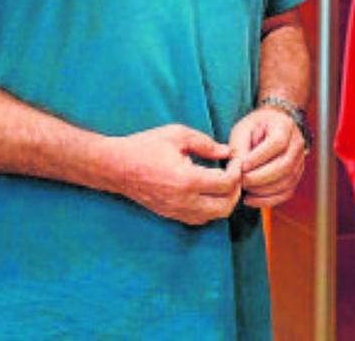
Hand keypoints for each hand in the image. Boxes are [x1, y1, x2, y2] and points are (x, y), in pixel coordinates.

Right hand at [111, 124, 240, 224]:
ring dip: (225, 201)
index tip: (235, 159)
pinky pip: (200, 219)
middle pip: (226, 206)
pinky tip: (209, 192)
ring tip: (224, 182)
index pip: (226, 183)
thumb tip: (228, 152)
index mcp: (187, 179)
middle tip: (235, 172)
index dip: (237, 171)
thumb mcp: (177, 135)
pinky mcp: (171, 215)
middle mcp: (184, 201)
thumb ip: (205, 143)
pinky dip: (211, 208)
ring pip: (214, 216)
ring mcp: (177, 211)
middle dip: (236, 189)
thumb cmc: (146, 146)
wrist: (117, 166)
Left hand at [229, 107, 306, 207]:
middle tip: (241, 180)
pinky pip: (286, 193)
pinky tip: (251, 199)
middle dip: (259, 177)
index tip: (242, 166)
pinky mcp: (296, 176)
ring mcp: (299, 161)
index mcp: (284, 126)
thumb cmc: (254, 127)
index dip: (259, 157)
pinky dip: (268, 200)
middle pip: (284, 166)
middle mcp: (297, 144)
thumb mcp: (243, 130)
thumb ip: (239, 147)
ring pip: (286, 182)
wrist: (272, 127)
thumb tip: (238, 169)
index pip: (277, 143)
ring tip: (245, 189)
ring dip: (263, 190)